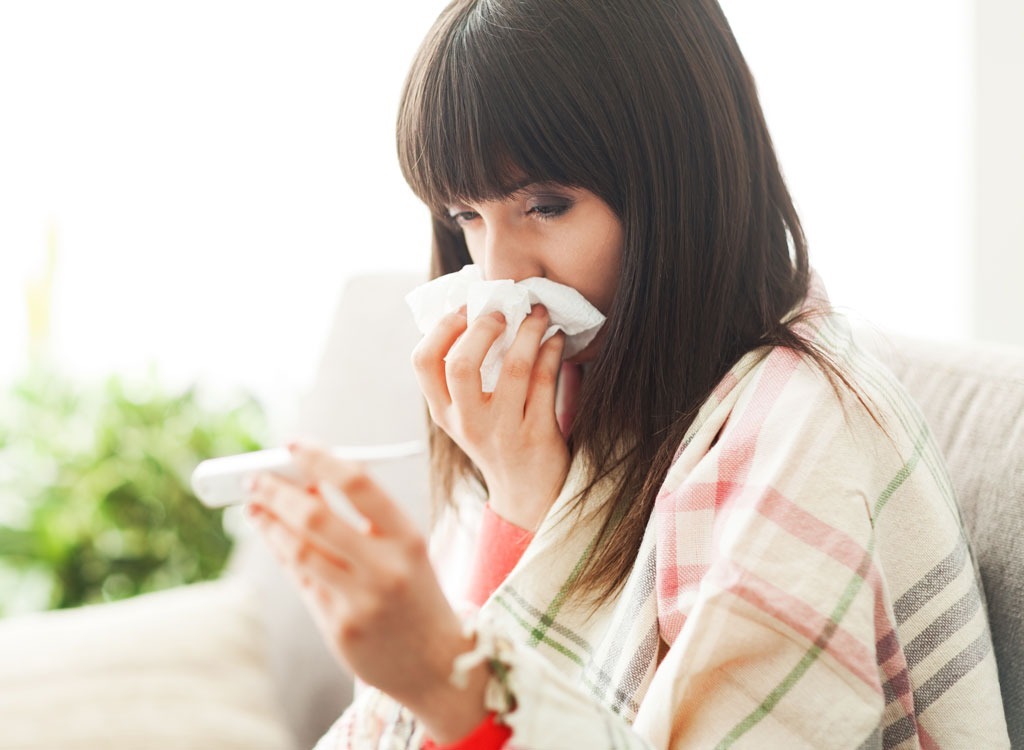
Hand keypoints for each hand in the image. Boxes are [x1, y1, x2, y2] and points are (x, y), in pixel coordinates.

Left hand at [245, 440, 488, 742]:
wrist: (438, 664)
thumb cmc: (416, 594)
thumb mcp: (405, 551)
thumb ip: (362, 520)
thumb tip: (306, 482)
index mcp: (408, 538)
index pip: (358, 484)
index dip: (320, 458)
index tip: (292, 444)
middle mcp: (386, 568)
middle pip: (316, 517)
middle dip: (278, 492)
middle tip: (254, 477)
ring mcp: (361, 601)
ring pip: (299, 551)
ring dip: (269, 523)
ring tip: (254, 506)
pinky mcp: (340, 628)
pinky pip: (301, 581)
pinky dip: (282, 552)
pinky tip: (272, 536)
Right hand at [412, 305, 569, 529]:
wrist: (527, 495)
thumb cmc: (497, 440)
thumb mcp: (466, 415)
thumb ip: (462, 375)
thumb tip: (476, 311)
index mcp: (443, 412)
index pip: (423, 362)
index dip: (442, 328)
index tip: (465, 309)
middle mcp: (468, 423)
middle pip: (461, 365)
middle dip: (484, 328)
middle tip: (503, 312)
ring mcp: (503, 431)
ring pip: (515, 369)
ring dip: (529, 332)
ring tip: (538, 314)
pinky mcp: (537, 435)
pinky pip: (545, 382)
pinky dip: (551, 352)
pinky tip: (556, 339)